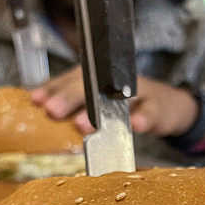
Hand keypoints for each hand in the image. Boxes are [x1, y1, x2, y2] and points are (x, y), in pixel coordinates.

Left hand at [31, 68, 198, 137]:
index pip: (71, 80)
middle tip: (52, 111)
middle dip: (69, 98)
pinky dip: (143, 118)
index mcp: (97, 79)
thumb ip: (75, 107)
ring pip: (118, 100)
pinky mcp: (158, 107)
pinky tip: (135, 126)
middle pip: (91, 86)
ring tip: (82, 125)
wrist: (169, 106)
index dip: (53, 88)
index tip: (35, 100)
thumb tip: (41, 112)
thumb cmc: (127, 106)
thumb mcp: (100, 103)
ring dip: (100, 111)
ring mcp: (138, 92)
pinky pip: (151, 112)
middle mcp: (115, 81)